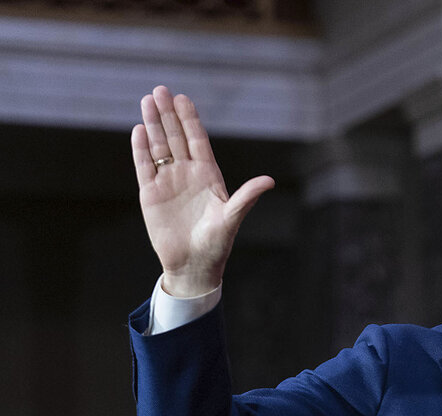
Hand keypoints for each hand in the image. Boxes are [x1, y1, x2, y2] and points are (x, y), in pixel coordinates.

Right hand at [131, 85, 274, 296]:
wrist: (194, 265)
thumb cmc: (217, 244)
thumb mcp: (232, 218)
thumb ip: (246, 197)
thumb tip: (269, 180)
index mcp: (208, 176)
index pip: (198, 141)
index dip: (191, 120)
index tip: (183, 99)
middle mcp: (188, 174)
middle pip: (176, 137)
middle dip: (168, 114)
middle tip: (160, 90)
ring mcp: (168, 182)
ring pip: (159, 147)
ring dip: (153, 125)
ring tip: (147, 101)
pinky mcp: (151, 194)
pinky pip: (144, 166)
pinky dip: (140, 149)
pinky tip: (139, 130)